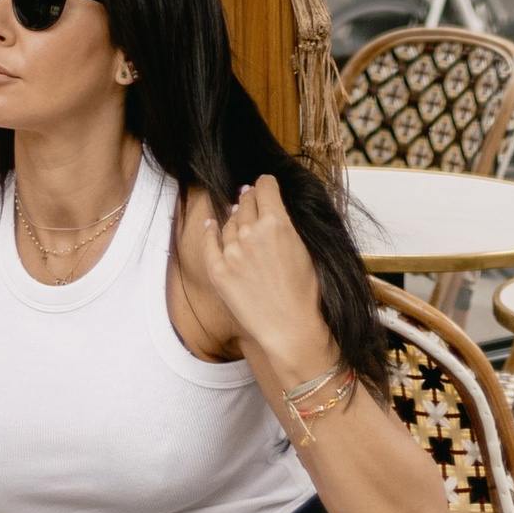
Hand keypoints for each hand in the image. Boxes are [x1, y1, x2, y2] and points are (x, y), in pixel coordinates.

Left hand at [196, 176, 328, 375]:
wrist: (290, 328)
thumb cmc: (304, 292)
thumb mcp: (304, 247)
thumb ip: (286, 223)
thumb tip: (270, 207)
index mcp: (277, 222)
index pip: (265, 186)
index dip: (266, 185)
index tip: (265, 187)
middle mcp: (251, 231)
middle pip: (246, 201)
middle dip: (251, 199)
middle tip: (252, 201)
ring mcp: (232, 251)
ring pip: (230, 221)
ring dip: (235, 217)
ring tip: (238, 216)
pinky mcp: (218, 270)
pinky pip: (209, 242)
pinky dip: (209, 230)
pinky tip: (210, 224)